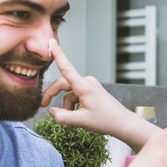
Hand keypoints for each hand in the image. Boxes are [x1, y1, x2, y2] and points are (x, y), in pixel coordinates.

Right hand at [41, 39, 157, 148]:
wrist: (122, 123)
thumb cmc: (106, 120)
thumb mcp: (81, 121)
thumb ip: (62, 116)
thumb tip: (51, 111)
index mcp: (84, 86)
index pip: (66, 68)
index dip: (57, 54)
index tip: (51, 42)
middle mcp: (86, 83)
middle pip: (63, 85)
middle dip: (53, 97)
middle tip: (44, 106)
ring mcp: (89, 87)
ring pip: (69, 95)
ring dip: (67, 109)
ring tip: (71, 125)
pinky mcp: (91, 92)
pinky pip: (76, 98)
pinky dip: (73, 109)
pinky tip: (75, 122)